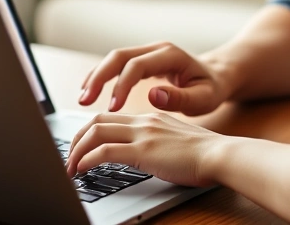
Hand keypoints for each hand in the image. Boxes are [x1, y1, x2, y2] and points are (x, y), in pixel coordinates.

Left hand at [66, 112, 225, 187]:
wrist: (220, 154)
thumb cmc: (204, 155)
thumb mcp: (175, 143)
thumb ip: (157, 143)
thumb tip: (147, 156)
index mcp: (150, 118)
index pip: (110, 119)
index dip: (90, 132)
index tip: (82, 147)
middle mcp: (143, 122)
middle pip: (97, 122)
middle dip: (77, 140)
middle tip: (69, 158)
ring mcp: (142, 135)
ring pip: (95, 133)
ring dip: (77, 151)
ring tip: (70, 168)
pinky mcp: (143, 151)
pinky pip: (105, 152)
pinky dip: (87, 159)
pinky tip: (82, 170)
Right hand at [78, 41, 231, 115]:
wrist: (217, 75)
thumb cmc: (212, 89)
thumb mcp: (204, 99)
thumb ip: (180, 98)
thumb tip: (153, 95)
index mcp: (170, 55)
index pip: (137, 65)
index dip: (121, 85)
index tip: (112, 107)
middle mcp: (155, 49)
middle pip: (118, 55)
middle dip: (99, 77)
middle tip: (85, 101)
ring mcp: (148, 52)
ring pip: (114, 58)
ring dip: (96, 76)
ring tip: (83, 99)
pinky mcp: (142, 59)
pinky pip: (117, 64)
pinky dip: (102, 75)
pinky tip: (90, 90)